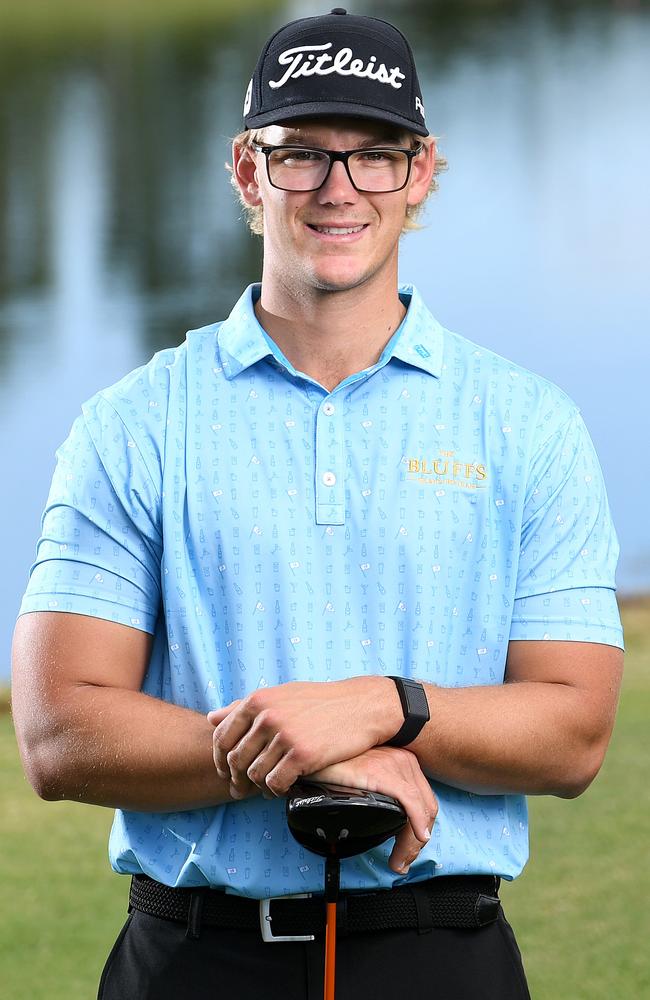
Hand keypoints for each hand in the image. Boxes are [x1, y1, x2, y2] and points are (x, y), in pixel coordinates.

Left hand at [207, 677, 401, 799]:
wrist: (362, 706)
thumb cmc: (320, 702)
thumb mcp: (280, 695)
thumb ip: (244, 707)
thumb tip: (211, 718)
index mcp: (257, 700)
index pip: (221, 737)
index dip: (220, 759)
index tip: (227, 772)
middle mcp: (267, 716)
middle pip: (235, 759)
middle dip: (236, 779)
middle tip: (242, 790)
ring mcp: (284, 735)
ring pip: (254, 774)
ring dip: (258, 786)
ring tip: (268, 787)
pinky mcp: (302, 755)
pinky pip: (275, 783)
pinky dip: (276, 790)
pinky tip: (284, 787)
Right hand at [309, 747, 437, 874]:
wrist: (315, 749)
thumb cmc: (335, 763)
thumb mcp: (365, 776)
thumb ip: (379, 790)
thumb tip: (385, 820)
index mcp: (402, 759)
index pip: (424, 799)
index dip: (421, 827)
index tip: (409, 848)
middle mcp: (403, 759)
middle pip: (426, 806)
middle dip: (417, 840)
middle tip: (403, 860)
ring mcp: (395, 764)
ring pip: (421, 809)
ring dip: (412, 842)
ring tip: (399, 860)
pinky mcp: (382, 772)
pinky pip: (410, 803)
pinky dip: (415, 825)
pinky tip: (416, 839)